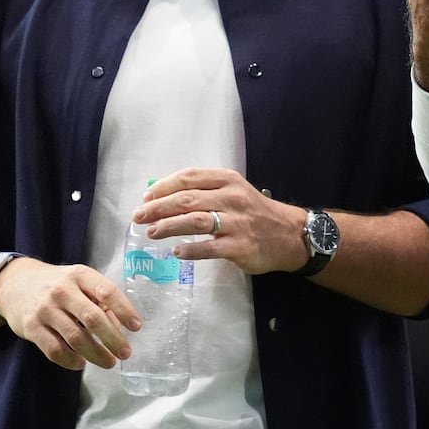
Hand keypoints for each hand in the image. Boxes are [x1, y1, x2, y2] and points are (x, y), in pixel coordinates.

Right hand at [0, 258, 140, 372]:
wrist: (14, 284)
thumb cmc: (57, 284)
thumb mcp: (78, 281)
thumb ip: (99, 299)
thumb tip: (119, 327)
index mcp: (79, 275)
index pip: (107, 292)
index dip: (124, 310)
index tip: (136, 327)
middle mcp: (62, 290)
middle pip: (93, 318)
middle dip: (113, 339)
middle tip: (125, 353)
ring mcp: (45, 309)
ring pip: (75, 337)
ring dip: (96, 354)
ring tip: (109, 362)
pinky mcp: (31, 328)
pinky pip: (54, 349)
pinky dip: (70, 360)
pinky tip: (81, 363)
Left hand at [135, 167, 306, 274]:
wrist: (289, 235)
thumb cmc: (254, 212)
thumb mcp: (234, 192)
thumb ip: (205, 192)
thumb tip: (163, 197)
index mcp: (228, 180)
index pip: (190, 177)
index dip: (164, 186)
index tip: (146, 197)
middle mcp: (231, 197)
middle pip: (188, 198)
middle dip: (159, 207)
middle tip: (139, 217)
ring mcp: (237, 222)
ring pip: (196, 220)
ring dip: (169, 226)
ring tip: (151, 233)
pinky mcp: (240, 246)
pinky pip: (210, 247)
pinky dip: (191, 249)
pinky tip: (176, 252)